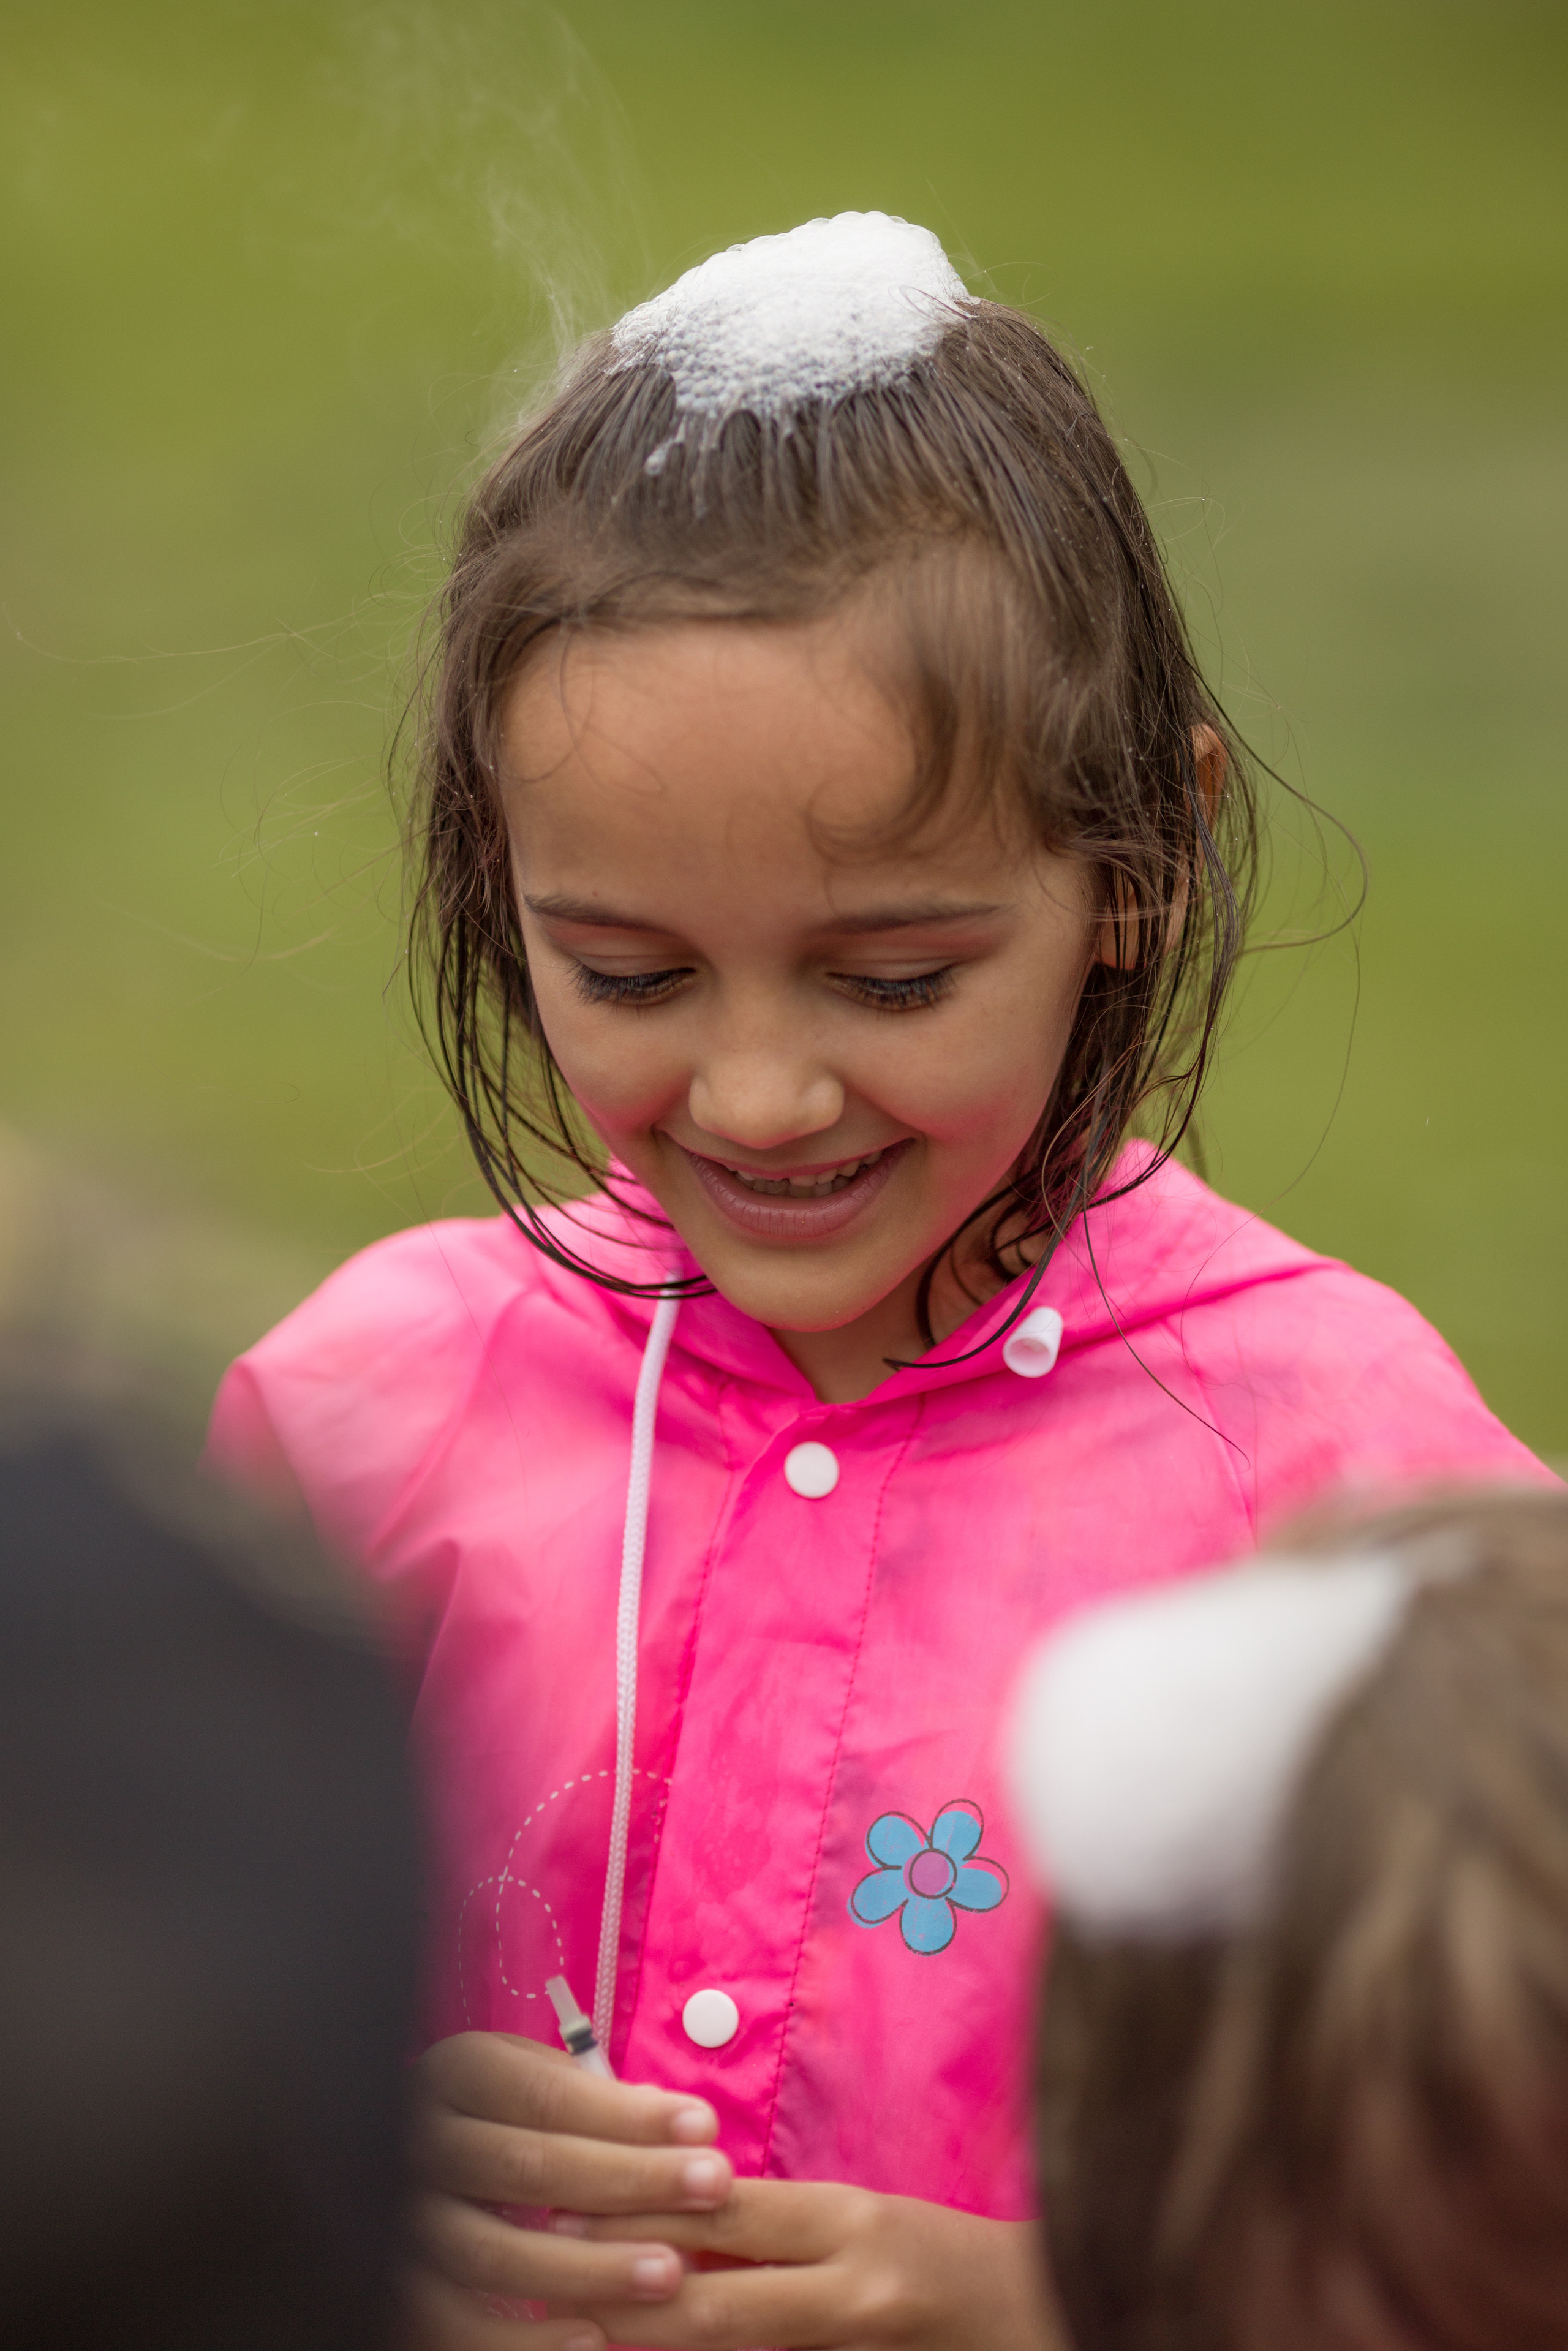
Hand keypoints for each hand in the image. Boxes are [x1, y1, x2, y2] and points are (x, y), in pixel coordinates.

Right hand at [407, 2032, 733, 2345]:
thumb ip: (594, 2099)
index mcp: (457, 2075)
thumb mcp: (531, 2081)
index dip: (626, 2114)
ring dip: (589, 2267)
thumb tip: (681, 2123)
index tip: (703, 2126)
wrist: (415, 2166)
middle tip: (709, 2189)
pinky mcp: (399, 2291)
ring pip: (492, 2253)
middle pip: (526, 2168)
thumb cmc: (498, 2119)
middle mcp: (420, 2144)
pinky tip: (594, 2340)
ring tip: (668, 2273)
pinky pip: (455, 2327)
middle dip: (628, 2180)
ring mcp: (403, 2222)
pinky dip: (524, 2343)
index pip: (545, 2095)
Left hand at [555, 2179, 1064, 2349]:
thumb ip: (778, 2228)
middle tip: (561, 2290)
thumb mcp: (865, 2223)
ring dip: (665, 2343)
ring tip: (594, 2333)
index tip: (574, 2211)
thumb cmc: (946, 2265)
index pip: (729, 2213)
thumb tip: (676, 2219)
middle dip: (632, 2303)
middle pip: (718, 2306)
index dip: (646, 2213)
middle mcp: (853, 2292)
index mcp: (853, 2226)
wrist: (1042, 2320)